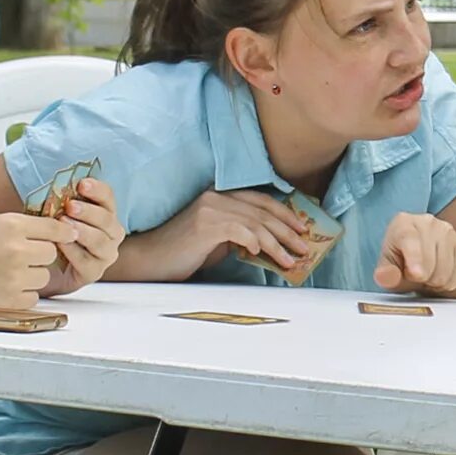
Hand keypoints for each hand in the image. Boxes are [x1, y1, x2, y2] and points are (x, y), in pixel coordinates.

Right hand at [0, 212, 61, 308]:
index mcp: (10, 225)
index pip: (54, 228)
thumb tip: (44, 230)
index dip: (62, 232)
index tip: (67, 235)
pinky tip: (1, 289)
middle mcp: (17, 249)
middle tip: (19, 258)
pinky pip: (32, 298)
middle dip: (39, 256)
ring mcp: (15, 277)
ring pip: (42, 277)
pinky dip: (21, 295)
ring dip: (30, 276)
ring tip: (4, 274)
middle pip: (50, 253)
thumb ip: (14, 227)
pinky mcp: (10, 300)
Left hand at [39, 178, 122, 296]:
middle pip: (108, 220)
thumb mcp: (52, 212)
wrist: (38, 265)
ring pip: (101, 241)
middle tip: (70, 205)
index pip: (108, 198)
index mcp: (104, 214)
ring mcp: (104, 255)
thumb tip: (54, 181)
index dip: (98, 190)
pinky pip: (87, 261)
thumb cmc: (46, 233)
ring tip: (65, 223)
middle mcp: (110, 234)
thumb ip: (58, 199)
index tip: (81, 184)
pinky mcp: (92, 273)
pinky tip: (60, 243)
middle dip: (90, 212)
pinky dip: (74, 251)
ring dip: (84, 231)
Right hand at [134, 187, 322, 282]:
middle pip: (263, 211)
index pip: (261, 200)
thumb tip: (270, 243)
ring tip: (291, 260)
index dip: (285, 213)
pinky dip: (254, 242)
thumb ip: (240, 233)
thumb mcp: (218, 238)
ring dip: (277, 244)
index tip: (302, 228)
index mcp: (220, 195)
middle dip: (288, 230)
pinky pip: (239, 230)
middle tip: (305, 247)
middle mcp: (217, 196)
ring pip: (255, 223)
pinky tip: (261, 255)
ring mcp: (210, 208)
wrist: (151, 259)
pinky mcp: (204, 224)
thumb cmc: (184, 252)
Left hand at [376, 212, 455, 295]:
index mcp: (403, 223)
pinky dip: (449, 282)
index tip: (417, 275)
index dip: (415, 258)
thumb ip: (386, 274)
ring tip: (428, 276)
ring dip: (436, 282)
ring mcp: (448, 230)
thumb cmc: (400, 265)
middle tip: (416, 277)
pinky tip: (441, 275)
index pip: (410, 239)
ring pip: (445, 270)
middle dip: (422, 278)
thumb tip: (386, 276)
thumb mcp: (387, 271)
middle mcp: (427, 221)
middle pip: (430, 260)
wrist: (422, 263)